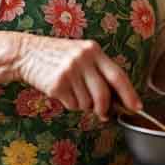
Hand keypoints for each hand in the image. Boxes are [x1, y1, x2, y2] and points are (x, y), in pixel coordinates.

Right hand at [15, 34, 140, 120]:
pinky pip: (72, 105)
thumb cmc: (58, 56)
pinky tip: (63, 91)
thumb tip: (117, 99)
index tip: (137, 107)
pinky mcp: (57, 84)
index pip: (118, 75)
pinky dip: (70, 104)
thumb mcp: (81, 54)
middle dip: (105, 109)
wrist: (27, 53)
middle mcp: (84, 59)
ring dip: (83, 104)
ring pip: (87, 103)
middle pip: (104, 95)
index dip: (129, 94)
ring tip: (73, 91)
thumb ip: (99, 71)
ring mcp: (70, 71)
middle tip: (102, 113)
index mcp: (94, 51)